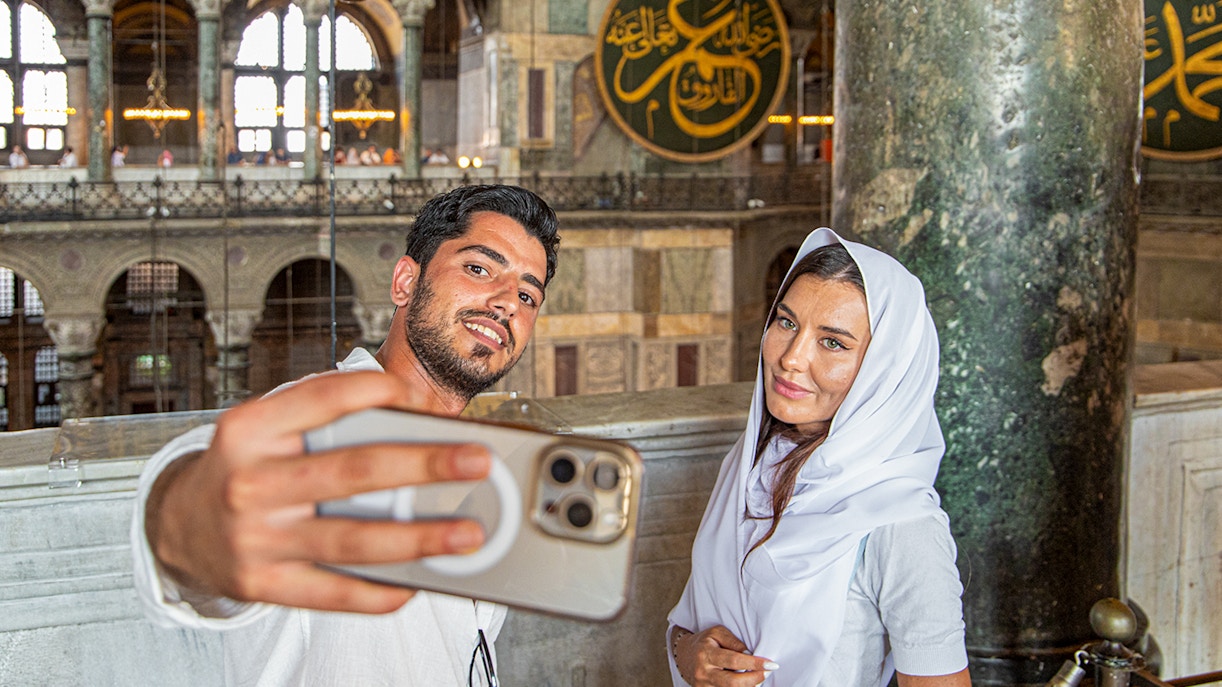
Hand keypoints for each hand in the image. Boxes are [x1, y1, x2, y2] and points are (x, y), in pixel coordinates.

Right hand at [145, 371, 491, 613]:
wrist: (177, 524)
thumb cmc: (247, 467)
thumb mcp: (267, 429)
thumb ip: (324, 418)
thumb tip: (414, 419)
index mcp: (250, 428)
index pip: (323, 399)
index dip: (376, 391)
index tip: (422, 394)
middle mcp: (250, 481)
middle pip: (353, 471)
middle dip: (425, 465)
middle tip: (477, 461)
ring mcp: (256, 537)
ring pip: (352, 539)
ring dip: (419, 537)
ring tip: (467, 533)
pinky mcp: (263, 583)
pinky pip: (332, 593)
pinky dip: (378, 592)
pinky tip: (417, 583)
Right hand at [673, 625, 777, 686]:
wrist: (684, 656)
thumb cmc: (704, 642)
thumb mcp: (717, 633)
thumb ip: (734, 642)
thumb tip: (750, 654)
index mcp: (706, 654)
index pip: (734, 660)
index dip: (754, 663)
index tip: (770, 664)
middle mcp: (704, 672)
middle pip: (733, 682)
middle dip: (754, 679)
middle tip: (767, 672)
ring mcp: (703, 686)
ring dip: (749, 686)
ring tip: (759, 678)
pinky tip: (747, 684)